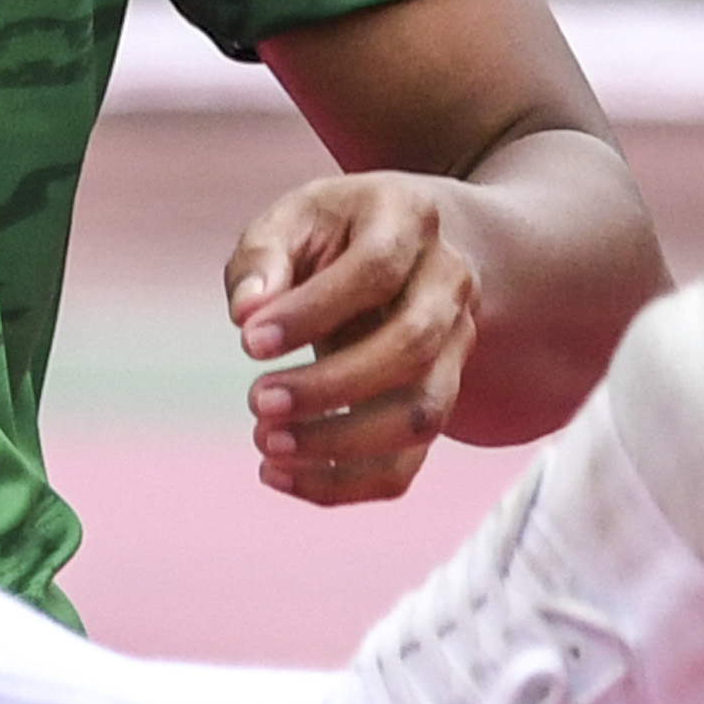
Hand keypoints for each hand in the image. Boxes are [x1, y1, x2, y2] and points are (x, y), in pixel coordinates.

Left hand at [224, 173, 489, 505]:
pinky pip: (407, 463)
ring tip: (266, 445)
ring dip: (341, 443)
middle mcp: (450, 285)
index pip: (375, 270)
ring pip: (423, 415)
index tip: (247, 340)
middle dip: (330, 387)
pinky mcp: (438, 402)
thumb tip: (248, 311)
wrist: (405, 251)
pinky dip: (344, 484)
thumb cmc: (333, 234)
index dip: (312, 310)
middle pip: (412, 346)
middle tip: (257, 401)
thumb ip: (265, 257)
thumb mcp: (294, 219)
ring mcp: (456, 349)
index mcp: (411, 219)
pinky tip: (281, 476)